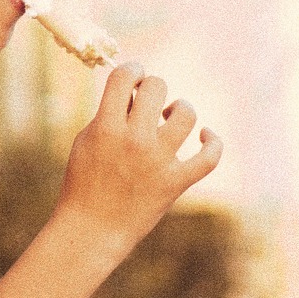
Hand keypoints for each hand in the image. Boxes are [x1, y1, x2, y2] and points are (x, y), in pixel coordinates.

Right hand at [58, 61, 221, 256]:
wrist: (93, 228)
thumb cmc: (84, 181)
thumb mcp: (87, 139)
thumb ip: (108, 113)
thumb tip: (133, 90)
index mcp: (106, 127)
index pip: (124, 77)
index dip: (132, 69)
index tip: (133, 75)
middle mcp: (135, 141)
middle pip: (156, 88)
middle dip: (152, 86)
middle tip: (146, 99)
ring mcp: (158, 161)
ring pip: (186, 115)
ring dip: (179, 108)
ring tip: (169, 115)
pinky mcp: (176, 182)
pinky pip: (209, 157)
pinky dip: (213, 142)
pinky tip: (206, 136)